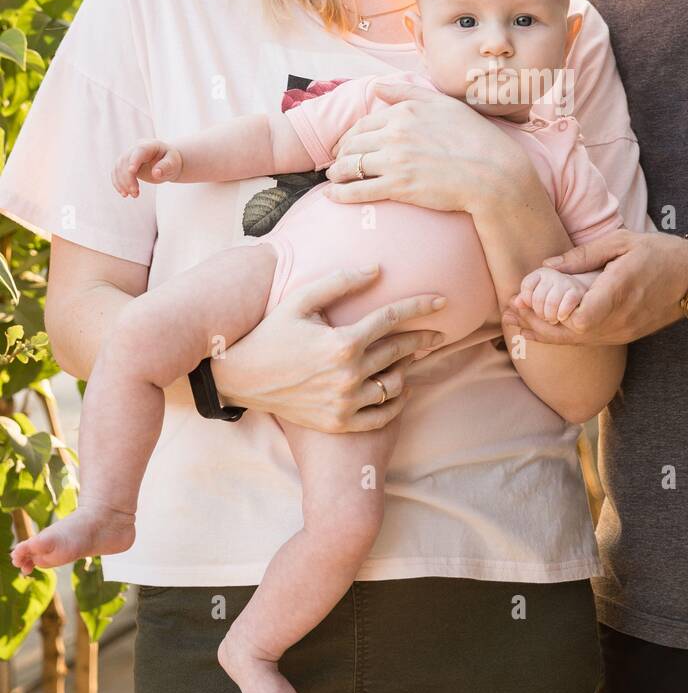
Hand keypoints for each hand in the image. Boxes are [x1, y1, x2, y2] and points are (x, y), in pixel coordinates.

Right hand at [112, 140, 183, 197]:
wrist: (166, 163)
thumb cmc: (171, 161)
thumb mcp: (173, 163)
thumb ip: (166, 166)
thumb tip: (156, 173)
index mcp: (149, 145)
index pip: (139, 151)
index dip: (134, 160)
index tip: (132, 171)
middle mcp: (136, 149)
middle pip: (126, 161)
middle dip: (128, 178)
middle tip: (135, 193)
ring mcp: (128, 157)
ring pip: (118, 168)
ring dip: (122, 183)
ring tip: (134, 195)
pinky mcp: (124, 166)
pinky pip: (116, 173)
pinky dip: (118, 184)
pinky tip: (125, 194)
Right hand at [212, 265, 448, 432]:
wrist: (240, 377)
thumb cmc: (270, 332)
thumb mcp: (300, 299)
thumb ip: (340, 282)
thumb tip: (378, 269)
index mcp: (342, 342)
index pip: (393, 318)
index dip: (421, 306)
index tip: (442, 301)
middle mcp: (348, 376)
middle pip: (400, 351)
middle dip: (424, 339)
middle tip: (440, 333)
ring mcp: (344, 403)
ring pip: (395, 384)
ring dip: (409, 368)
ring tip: (414, 357)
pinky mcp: (339, 422)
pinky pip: (382, 414)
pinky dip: (397, 401)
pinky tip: (401, 387)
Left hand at [321, 80, 530, 216]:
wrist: (493, 173)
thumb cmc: (475, 138)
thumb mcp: (443, 104)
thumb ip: (407, 92)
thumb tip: (378, 87)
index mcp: (405, 111)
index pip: (364, 123)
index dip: (350, 136)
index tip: (347, 145)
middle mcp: (396, 132)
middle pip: (353, 143)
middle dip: (340, 154)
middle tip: (336, 163)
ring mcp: (395, 160)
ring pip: (351, 166)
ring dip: (336, 174)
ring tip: (332, 180)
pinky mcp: (398, 186)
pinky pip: (359, 190)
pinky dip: (341, 194)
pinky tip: (332, 196)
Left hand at [501, 229, 687, 346]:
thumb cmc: (659, 254)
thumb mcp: (621, 242)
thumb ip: (583, 255)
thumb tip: (546, 266)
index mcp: (620, 292)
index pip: (579, 318)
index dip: (549, 315)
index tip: (525, 298)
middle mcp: (620, 319)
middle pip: (569, 335)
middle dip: (535, 324)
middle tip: (508, 310)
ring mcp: (622, 332)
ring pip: (576, 342)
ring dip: (544, 332)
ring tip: (516, 319)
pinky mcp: (623, 336)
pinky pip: (587, 341)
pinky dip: (561, 336)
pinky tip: (541, 328)